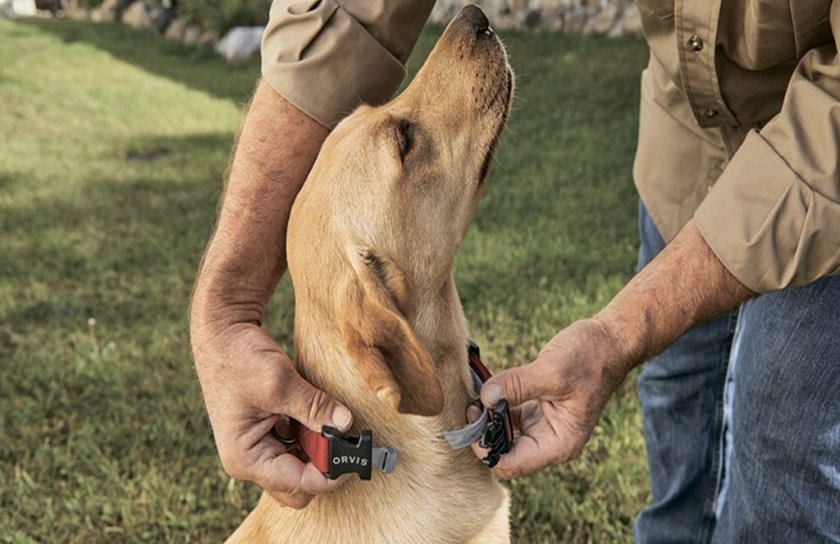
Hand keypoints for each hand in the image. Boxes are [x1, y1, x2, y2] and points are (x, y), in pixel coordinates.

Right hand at [191, 323, 352, 507]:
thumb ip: (315, 407)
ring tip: (334, 422)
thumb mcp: (280, 384)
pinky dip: (314, 436)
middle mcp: (251, 460)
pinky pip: (299, 447)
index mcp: (246, 458)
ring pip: (302, 467)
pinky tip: (321, 415)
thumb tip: (346, 425)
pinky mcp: (269, 433)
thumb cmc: (238, 358)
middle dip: (325, 467)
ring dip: (321, 451)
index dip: (331, 474)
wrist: (222, 334)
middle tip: (346, 440)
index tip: (357, 456)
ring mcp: (260, 448)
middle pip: (300, 487)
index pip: (299, 483)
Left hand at [470, 319, 628, 478]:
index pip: (513, 464)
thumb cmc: (591, 359)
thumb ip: (516, 386)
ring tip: (473, 400)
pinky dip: (494, 405)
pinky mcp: (535, 407)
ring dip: (487, 420)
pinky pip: (507, 414)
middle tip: (469, 409)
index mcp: (559, 443)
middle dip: (484, 435)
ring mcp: (542, 424)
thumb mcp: (552, 371)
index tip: (472, 426)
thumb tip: (485, 397)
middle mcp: (550, 440)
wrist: (609, 341)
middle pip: (505, 452)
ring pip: (503, 434)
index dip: (487, 451)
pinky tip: (484, 391)